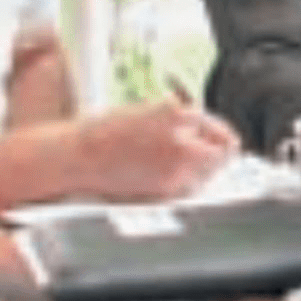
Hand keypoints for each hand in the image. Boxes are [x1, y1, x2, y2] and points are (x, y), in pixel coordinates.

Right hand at [72, 100, 241, 199]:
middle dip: (216, 149)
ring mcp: (176, 168)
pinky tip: (171, 175)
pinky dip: (189, 182)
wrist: (77, 157)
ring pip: (211, 172)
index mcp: (176, 113)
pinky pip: (191, 187)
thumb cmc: (104, 131)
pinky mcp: (166, 190)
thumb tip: (203, 128)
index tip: (213, 135)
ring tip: (184, 162)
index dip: (213, 131)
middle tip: (210, 149)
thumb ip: (178, 118)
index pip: (214, 125)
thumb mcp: (147, 111)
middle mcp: (181, 140)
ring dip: (205, 166)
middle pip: (223, 151)